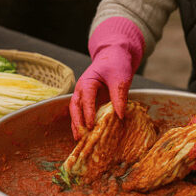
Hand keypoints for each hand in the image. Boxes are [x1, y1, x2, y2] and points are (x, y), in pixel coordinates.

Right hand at [69, 17, 144, 139]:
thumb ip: (119, 96)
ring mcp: (84, 95)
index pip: (86, 98)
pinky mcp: (89, 101)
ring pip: (76, 111)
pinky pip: (83, 112)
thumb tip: (120, 116)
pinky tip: (86, 135)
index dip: (88, 112)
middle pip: (75, 106)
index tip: (91, 125)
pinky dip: (83, 123)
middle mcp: (82, 89)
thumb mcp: (120, 78)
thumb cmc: (116, 64)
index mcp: (88, 81)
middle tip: (80, 136)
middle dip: (77, 121)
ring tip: (79, 139)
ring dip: (77, 125)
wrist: (114, 56)